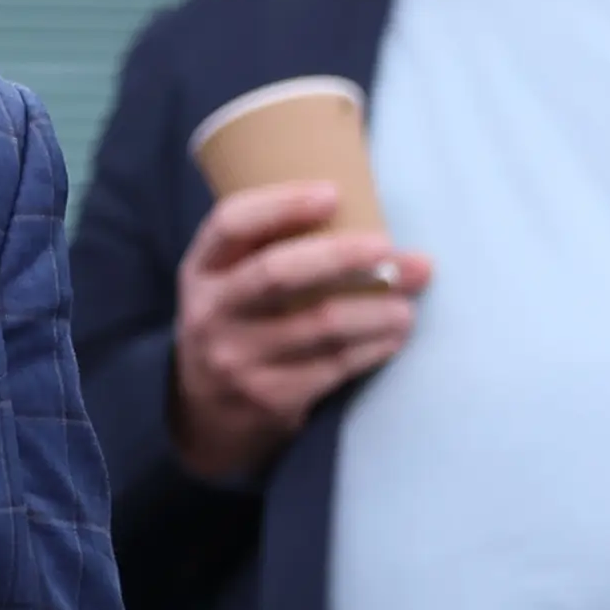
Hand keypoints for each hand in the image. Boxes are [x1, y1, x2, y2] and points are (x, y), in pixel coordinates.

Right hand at [170, 182, 430, 482]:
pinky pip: (335, 366)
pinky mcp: (269, 397)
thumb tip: (361, 213)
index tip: (332, 194)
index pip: (230, 223)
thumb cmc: (238, 327)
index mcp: (201, 270)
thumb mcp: (227, 285)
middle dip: (341, 255)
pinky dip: (374, 348)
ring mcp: (238, 358)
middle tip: (388, 247)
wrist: (207, 415)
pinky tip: (394, 336)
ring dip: (375, 308)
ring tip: (408, 302)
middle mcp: (211, 312)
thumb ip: (266, 251)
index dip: (281, 205)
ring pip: (320, 324)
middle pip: (278, 273)